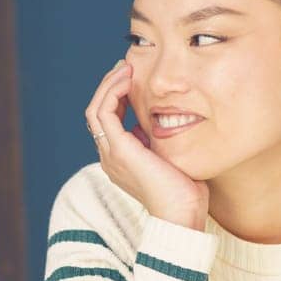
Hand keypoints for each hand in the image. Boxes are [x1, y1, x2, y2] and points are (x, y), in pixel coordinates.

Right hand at [86, 60, 207, 229]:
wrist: (182, 213)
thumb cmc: (184, 192)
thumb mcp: (171, 158)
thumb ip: (162, 141)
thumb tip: (167, 119)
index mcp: (120, 159)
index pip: (108, 121)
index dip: (117, 96)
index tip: (133, 78)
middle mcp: (109, 156)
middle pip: (98, 112)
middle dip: (111, 86)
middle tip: (126, 67)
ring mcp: (110, 154)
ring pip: (96, 109)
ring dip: (109, 85)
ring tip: (125, 68)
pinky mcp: (118, 150)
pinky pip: (103, 112)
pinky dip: (112, 92)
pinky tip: (128, 80)